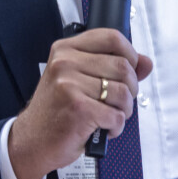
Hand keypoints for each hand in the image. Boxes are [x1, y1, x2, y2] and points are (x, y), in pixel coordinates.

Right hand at [8, 28, 152, 178]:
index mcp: (66, 50)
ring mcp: (70, 85)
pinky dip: (116, 127)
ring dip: (124, 110)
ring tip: (110, 116)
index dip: (130, 53)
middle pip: (123, 66)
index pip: (111, 37)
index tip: (130, 69)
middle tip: (119, 101)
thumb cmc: (56, 111)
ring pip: (123, 92)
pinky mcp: (78, 108)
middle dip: (131, 89)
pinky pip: (116, 116)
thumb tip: (146, 62)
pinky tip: (103, 128)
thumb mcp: (78, 80)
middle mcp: (66, 63)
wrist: (31, 141)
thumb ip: (112, 67)